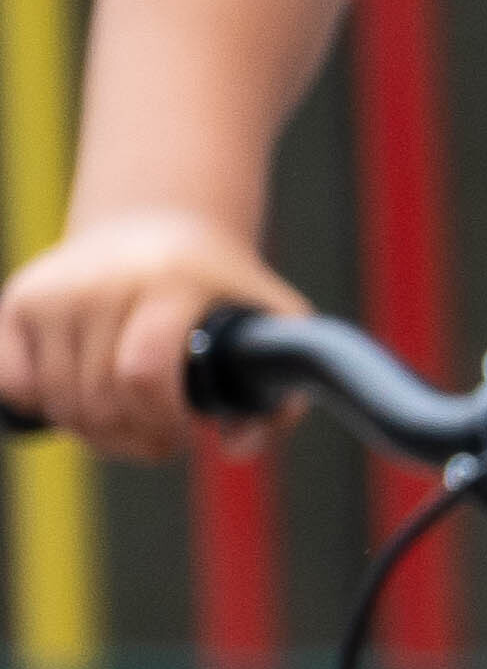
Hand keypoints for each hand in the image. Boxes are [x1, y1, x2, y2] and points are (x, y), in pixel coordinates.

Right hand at [0, 208, 306, 459]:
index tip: (183, 436)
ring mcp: (57, 289)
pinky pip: (13, 382)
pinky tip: (76, 402)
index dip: (162, 422)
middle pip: (100, 398)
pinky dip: (40, 406)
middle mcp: (106, 281)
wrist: (154, 221)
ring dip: (92, 433)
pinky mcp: (21, 298)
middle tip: (156, 442)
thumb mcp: (270, 321)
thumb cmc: (219, 286)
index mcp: (173, 282)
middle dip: (132, 439)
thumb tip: (237, 447)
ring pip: (59, 399)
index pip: (145, 372)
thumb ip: (277, 394)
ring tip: (125, 427)